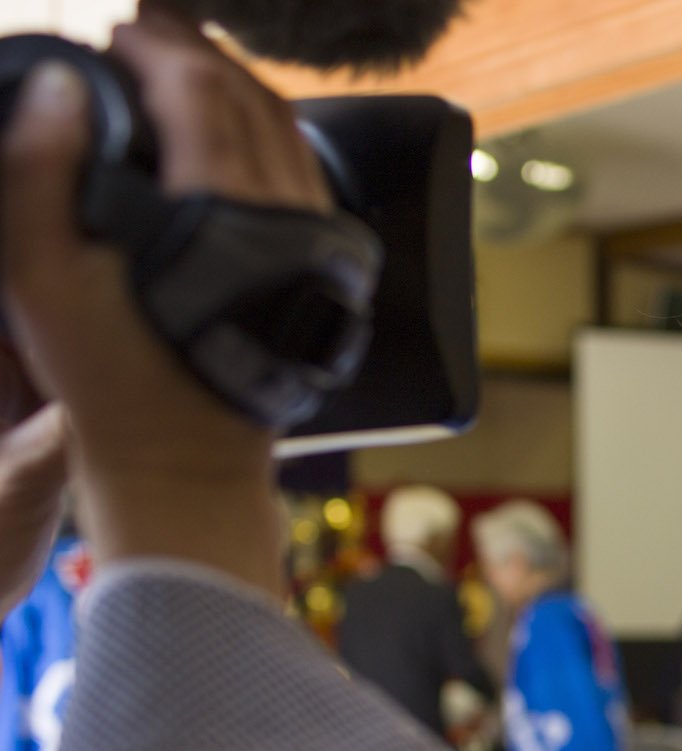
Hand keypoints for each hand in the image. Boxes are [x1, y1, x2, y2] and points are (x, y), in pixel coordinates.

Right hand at [0, 6, 331, 593]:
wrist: (186, 462)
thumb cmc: (109, 382)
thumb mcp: (42, 279)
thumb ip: (42, 173)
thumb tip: (67, 84)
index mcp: (221, 213)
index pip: (199, 91)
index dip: (153, 46)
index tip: (113, 33)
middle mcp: (284, 219)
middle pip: (250, 99)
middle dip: (196, 51)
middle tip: (144, 28)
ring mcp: (314, 244)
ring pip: (286, 131)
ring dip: (236, 85)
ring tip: (182, 61)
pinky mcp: (324, 270)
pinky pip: (304, 172)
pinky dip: (269, 132)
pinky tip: (233, 126)